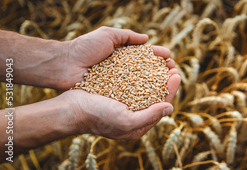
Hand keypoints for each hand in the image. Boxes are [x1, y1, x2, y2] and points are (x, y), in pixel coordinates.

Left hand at [58, 26, 175, 90]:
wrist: (64, 65)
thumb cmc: (84, 47)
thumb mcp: (107, 35)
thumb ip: (127, 36)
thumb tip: (147, 39)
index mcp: (123, 54)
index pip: (145, 55)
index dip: (158, 56)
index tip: (169, 57)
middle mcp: (123, 69)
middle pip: (148, 70)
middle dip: (162, 71)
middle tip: (174, 72)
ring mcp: (119, 82)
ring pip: (142, 83)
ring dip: (157, 84)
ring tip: (168, 84)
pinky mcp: (113, 93)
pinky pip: (130, 95)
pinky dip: (143, 96)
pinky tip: (154, 97)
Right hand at [59, 71, 179, 139]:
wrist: (70, 109)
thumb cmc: (97, 117)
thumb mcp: (126, 121)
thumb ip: (150, 116)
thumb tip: (170, 107)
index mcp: (139, 124)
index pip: (162, 105)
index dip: (171, 89)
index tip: (176, 74)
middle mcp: (134, 112)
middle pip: (156, 94)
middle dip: (165, 79)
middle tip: (173, 64)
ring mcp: (124, 100)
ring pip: (146, 84)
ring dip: (155, 72)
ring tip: (162, 60)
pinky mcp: (115, 89)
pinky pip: (132, 78)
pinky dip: (140, 69)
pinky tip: (145, 59)